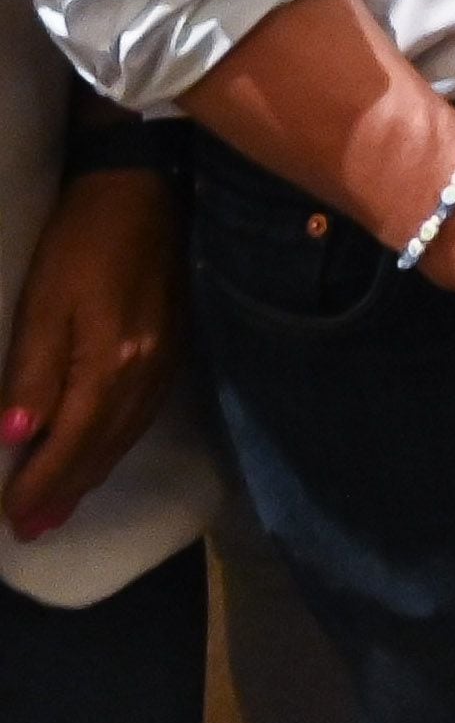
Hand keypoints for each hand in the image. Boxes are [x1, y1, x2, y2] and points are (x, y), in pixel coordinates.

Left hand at [3, 168, 184, 540]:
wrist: (147, 192)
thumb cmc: (82, 242)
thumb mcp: (44, 302)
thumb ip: (33, 372)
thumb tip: (15, 438)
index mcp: (112, 365)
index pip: (70, 443)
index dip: (40, 484)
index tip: (12, 520)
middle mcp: (145, 376)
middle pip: (100, 450)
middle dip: (64, 493)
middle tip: (31, 530)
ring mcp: (165, 365)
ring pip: (123, 439)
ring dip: (89, 477)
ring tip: (60, 507)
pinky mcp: (171, 353)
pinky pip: (139, 418)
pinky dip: (113, 447)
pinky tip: (99, 455)